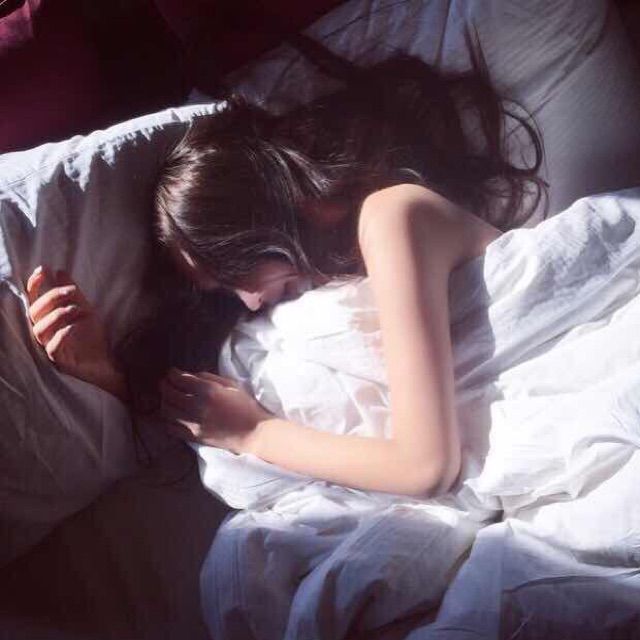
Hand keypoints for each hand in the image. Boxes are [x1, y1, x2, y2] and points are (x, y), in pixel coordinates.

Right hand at [26, 266, 125, 399]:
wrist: (107, 360)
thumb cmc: (92, 336)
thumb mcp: (85, 310)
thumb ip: (73, 293)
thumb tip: (59, 271)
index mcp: (48, 318)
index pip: (33, 300)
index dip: (34, 285)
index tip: (44, 269)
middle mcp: (44, 332)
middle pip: (35, 312)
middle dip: (52, 297)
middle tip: (72, 291)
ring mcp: (49, 346)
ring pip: (39, 329)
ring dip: (57, 315)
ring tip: (76, 309)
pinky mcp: (59, 360)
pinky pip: (52, 348)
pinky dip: (61, 335)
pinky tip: (73, 327)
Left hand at [159, 369, 270, 453]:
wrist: (253, 431)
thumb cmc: (245, 405)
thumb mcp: (230, 384)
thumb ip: (208, 378)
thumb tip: (190, 376)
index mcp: (207, 390)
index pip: (180, 379)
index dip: (172, 374)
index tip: (172, 372)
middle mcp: (196, 406)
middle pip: (169, 393)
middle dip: (165, 386)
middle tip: (166, 383)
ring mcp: (193, 423)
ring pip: (167, 410)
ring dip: (164, 402)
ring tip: (167, 398)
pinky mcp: (193, 437)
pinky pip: (170, 427)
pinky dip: (167, 420)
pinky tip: (170, 415)